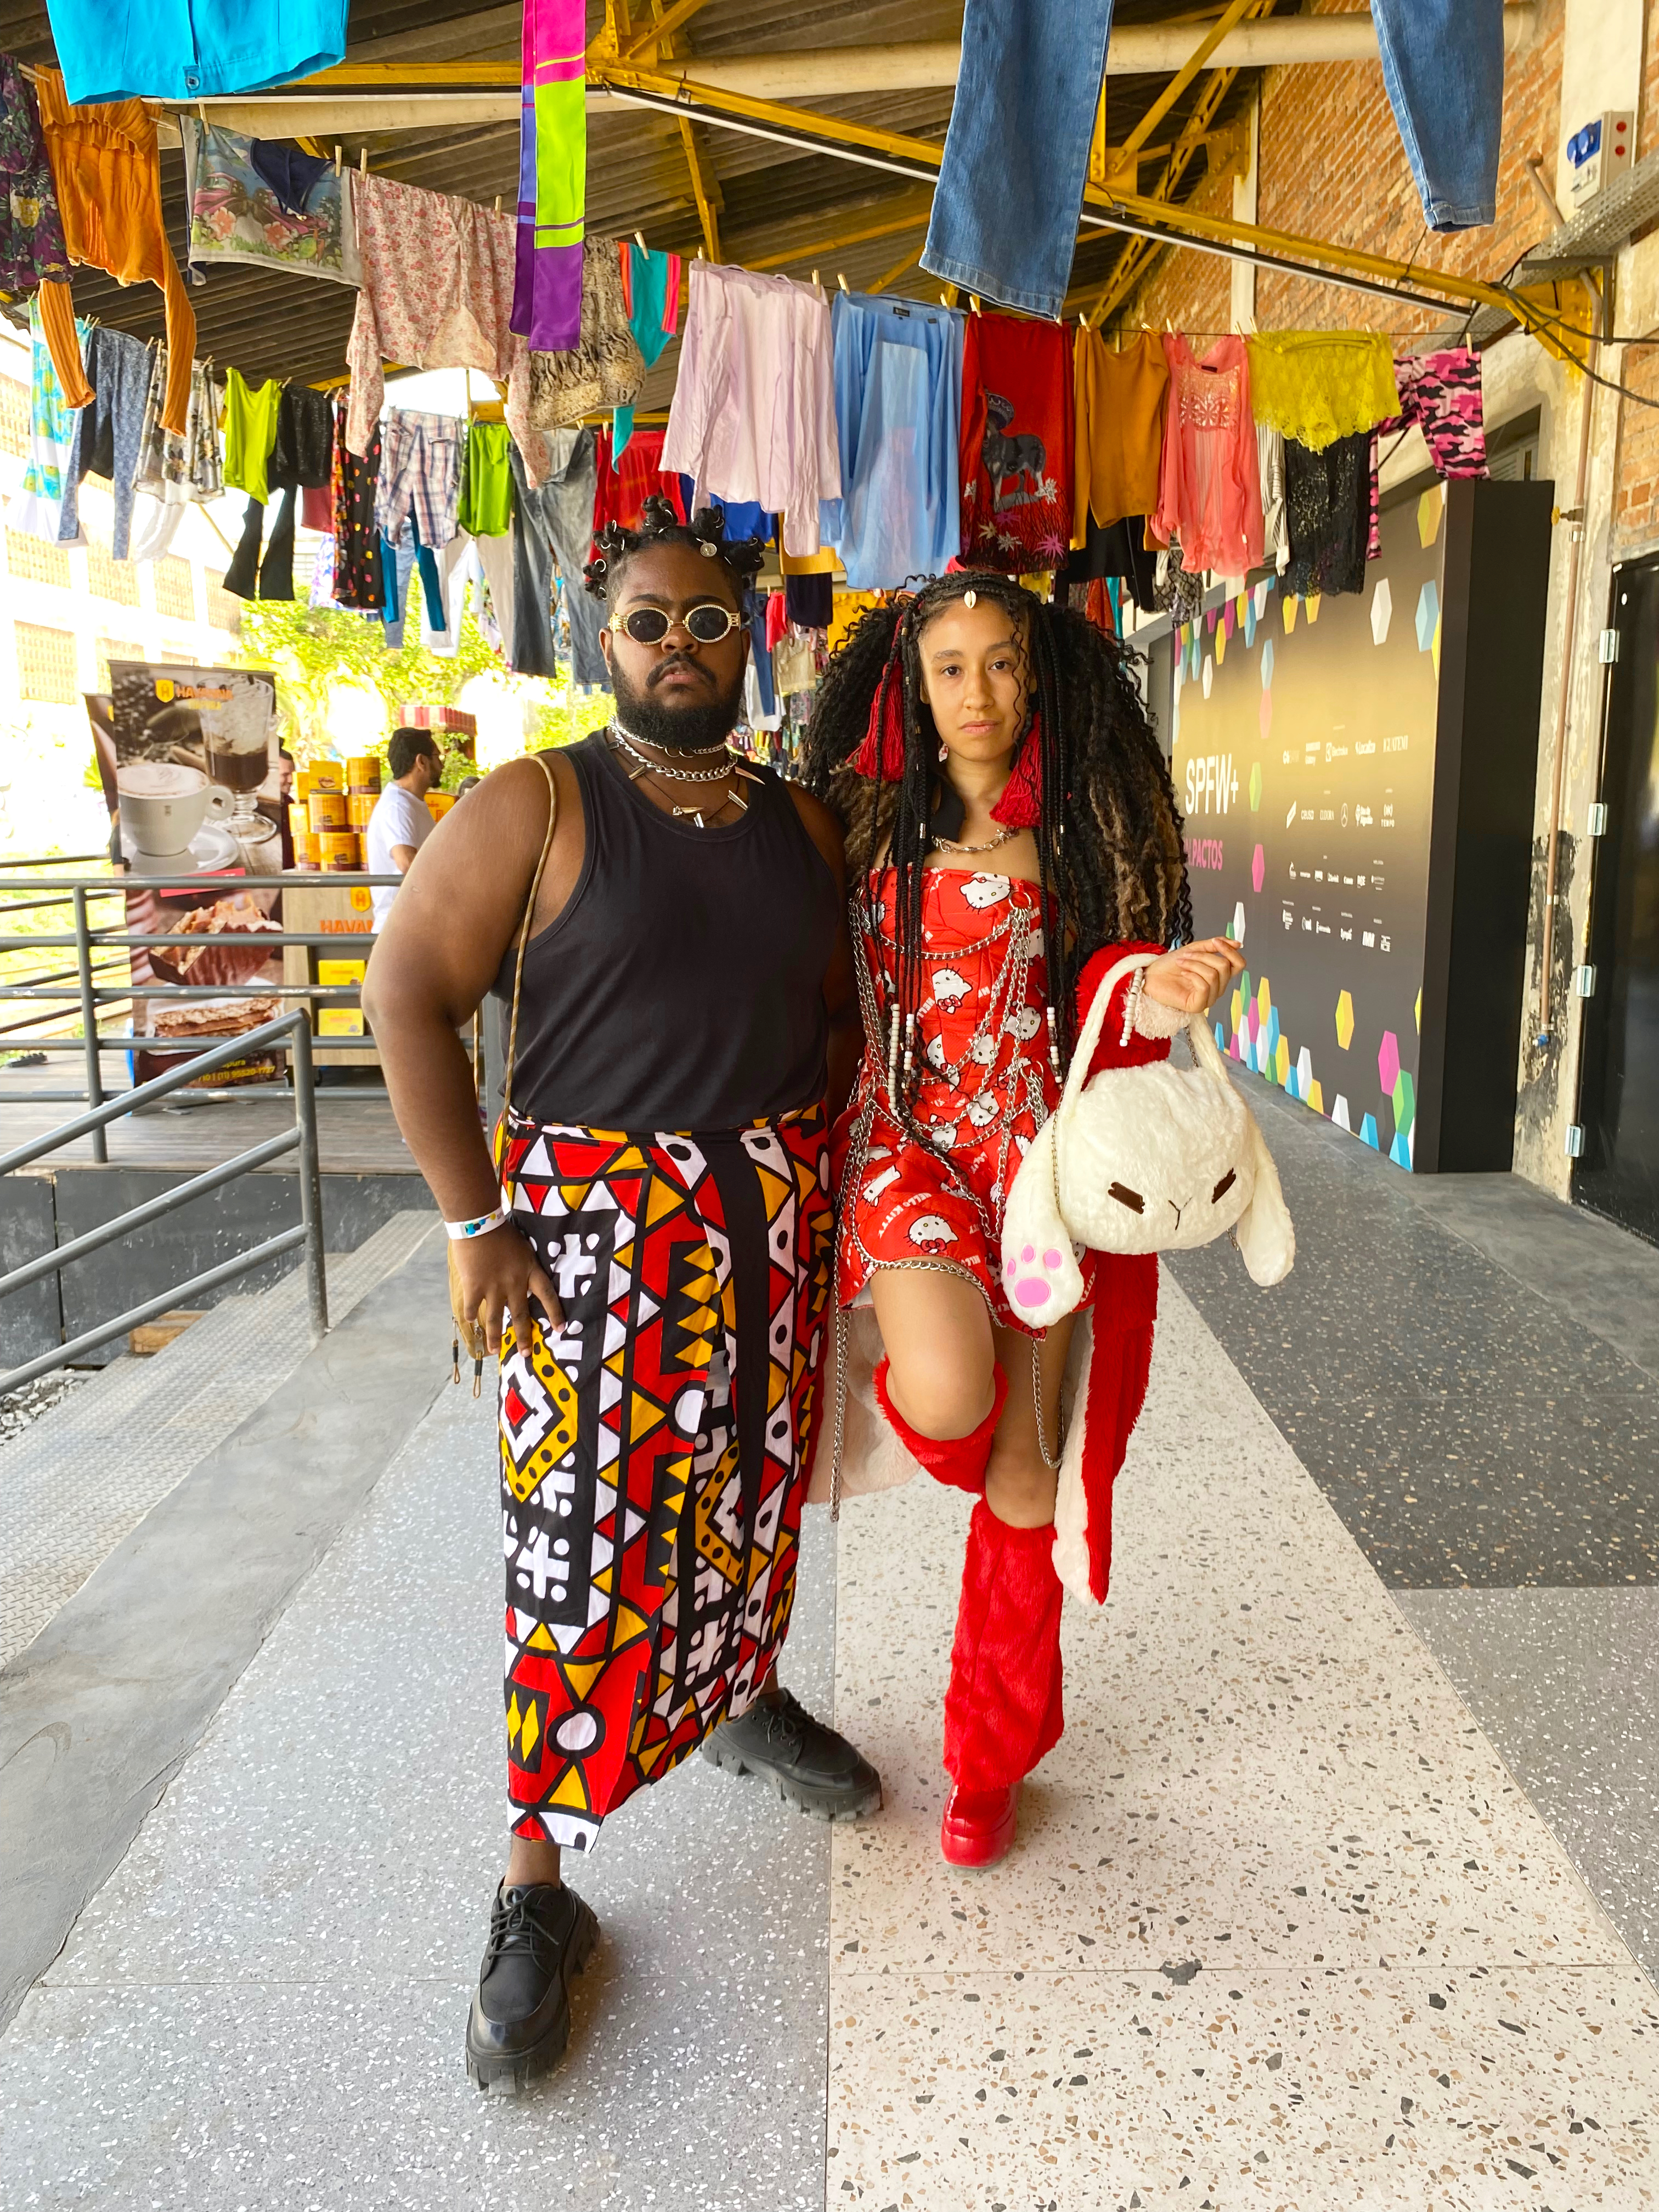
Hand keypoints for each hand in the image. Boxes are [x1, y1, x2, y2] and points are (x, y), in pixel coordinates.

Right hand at [451, 1222, 563, 1354]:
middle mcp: (515, 1284)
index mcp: (530, 1270)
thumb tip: (521, 1278)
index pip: (548, 1295)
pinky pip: (474, 1308)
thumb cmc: (501, 1229)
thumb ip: (523, 1265)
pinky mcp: (475, 1287)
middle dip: (523, 1336)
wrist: (479, 1223)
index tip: (560, 1328)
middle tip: (525, 1354)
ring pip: (497, 1318)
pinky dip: (471, 1315)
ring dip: (494, 1336)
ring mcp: (494, 1288)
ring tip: (493, 1350)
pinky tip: (471, 1321)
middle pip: (522, 1315)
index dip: (555, 1312)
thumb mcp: (522, 1247)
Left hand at [1141, 936, 1245, 1014]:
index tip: (1216, 942)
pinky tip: (1183, 973)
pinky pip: (1205, 986)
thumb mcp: (1194, 949)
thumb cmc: (1169, 966)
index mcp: (1219, 975)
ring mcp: (1208, 998)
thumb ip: (1214, 946)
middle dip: (1204, 956)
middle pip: (1225, 967)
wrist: (1150, 976)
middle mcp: (1217, 988)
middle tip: (1186, 955)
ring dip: (1195, 964)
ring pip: (1214, 975)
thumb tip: (1236, 943)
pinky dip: (1192, 974)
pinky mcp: (1198, 1005)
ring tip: (1181, 963)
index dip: (1230, 951)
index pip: (1238, 965)